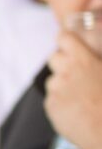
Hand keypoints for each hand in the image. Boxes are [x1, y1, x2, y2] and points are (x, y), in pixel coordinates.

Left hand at [45, 30, 101, 148]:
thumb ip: (98, 62)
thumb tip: (95, 60)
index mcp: (83, 60)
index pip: (64, 37)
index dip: (66, 40)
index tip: (70, 44)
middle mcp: (66, 72)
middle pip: (54, 57)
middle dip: (63, 63)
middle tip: (76, 74)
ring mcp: (56, 89)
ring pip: (53, 81)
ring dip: (62, 85)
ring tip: (80, 97)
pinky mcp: (51, 106)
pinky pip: (52, 100)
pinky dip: (60, 103)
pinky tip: (76, 110)